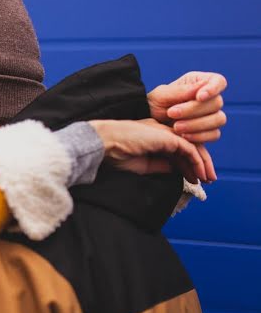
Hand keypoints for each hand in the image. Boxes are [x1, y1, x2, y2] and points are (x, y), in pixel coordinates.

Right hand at [88, 119, 212, 183]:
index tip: (194, 180)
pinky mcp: (168, 136)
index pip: (178, 150)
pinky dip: (196, 161)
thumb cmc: (116, 154)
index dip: (188, 165)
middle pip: (189, 147)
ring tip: (207, 179)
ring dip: (202, 164)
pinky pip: (189, 149)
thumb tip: (176, 169)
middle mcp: (162, 131)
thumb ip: (160, 165)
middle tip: (208, 180)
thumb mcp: (142, 165)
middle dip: (200, 164)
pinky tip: (200, 173)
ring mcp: (166, 132)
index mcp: (154, 136)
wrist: (105, 143)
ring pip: (192, 147)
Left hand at [147, 71, 225, 181]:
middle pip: (217, 103)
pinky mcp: (209, 132)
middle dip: (194, 110)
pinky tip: (184, 137)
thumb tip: (201, 88)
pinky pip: (214, 134)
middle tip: (171, 113)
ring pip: (218, 119)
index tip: (199, 97)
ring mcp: (211, 116)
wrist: (148, 124)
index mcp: (199, 83)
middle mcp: (209, 99)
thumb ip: (180, 91)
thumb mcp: (161, 96)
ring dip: (197, 124)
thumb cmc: (154, 105)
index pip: (218, 81)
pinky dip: (200, 136)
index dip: (213, 88)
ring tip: (176, 127)